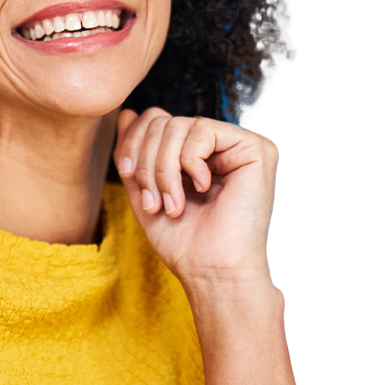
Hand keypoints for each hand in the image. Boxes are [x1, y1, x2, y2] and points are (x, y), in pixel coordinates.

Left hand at [114, 108, 278, 293]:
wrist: (211, 271)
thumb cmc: (183, 241)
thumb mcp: (145, 191)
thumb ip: (136, 154)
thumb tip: (126, 113)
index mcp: (196, 153)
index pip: (156, 119)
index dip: (134, 142)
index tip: (127, 174)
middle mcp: (219, 145)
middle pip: (164, 121)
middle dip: (147, 162)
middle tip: (153, 201)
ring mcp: (239, 145)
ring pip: (179, 125)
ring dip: (165, 169)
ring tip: (173, 204)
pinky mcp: (257, 148)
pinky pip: (203, 130)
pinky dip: (190, 163)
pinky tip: (202, 188)